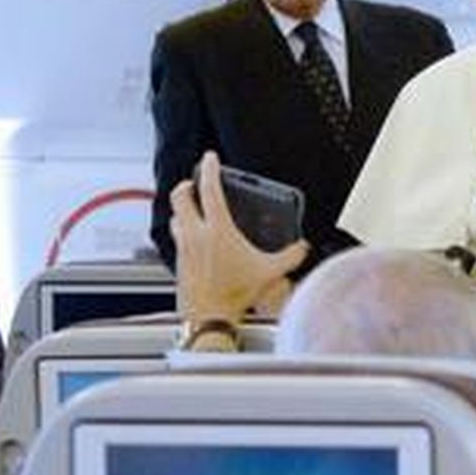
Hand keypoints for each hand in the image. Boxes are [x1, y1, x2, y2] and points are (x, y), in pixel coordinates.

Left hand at [169, 151, 308, 322]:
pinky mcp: (178, 261)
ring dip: (181, 209)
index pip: (209, 190)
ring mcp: (183, 247)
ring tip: (192, 208)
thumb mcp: (269, 272)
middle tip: (194, 182)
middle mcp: (195, 234)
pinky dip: (183, 231)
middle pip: (179, 197)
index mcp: (217, 230)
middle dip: (187, 185)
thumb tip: (301, 248)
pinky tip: (194, 239)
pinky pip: (176, 237)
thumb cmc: (233, 295)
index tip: (210, 158)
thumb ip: (289, 257)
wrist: (209, 316)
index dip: (210, 169)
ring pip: (174, 216)